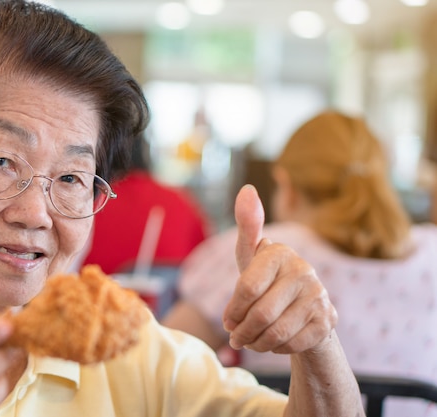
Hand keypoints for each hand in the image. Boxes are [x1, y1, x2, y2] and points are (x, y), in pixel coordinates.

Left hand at [222, 185, 337, 354]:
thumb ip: (246, 226)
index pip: (247, 288)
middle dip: (241, 331)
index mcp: (280, 253)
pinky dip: (276, 349)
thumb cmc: (267, 278)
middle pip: (260, 314)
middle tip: (235, 337)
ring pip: (276, 333)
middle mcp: (304, 270)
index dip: (232, 310)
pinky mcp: (327, 321)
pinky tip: (271, 342)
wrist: (302, 306)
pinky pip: (292, 345)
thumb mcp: (251, 256)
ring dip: (256, 343)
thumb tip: (246, 189)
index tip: (226, 320)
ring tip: (249, 341)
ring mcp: (319, 296)